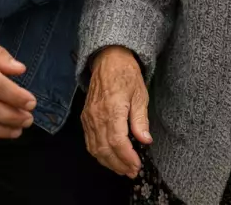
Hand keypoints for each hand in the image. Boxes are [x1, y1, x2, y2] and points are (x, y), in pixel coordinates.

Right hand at [83, 46, 150, 176]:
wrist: (109, 60)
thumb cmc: (127, 75)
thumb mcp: (140, 94)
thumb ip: (140, 119)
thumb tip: (145, 140)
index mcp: (112, 109)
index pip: (117, 141)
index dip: (127, 157)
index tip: (137, 165)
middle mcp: (97, 116)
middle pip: (104, 149)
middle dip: (119, 164)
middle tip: (132, 172)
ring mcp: (89, 117)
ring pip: (95, 148)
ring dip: (108, 162)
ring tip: (123, 169)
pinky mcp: (85, 118)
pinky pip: (89, 141)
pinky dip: (98, 154)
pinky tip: (109, 158)